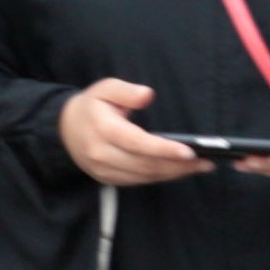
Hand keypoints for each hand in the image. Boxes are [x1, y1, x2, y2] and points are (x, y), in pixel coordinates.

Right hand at [59, 77, 202, 186]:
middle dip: (178, 165)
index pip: (137, 143)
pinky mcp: (108, 179)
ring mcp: (104, 170)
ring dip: (174, 173)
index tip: (189, 151)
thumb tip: (147, 94)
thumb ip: (126, 91)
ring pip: (145, 176)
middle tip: (206, 160)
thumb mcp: (105, 89)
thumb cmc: (92, 106)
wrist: (64, 130)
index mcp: (103, 129)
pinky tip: (179, 169)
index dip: (163, 149)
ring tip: (200, 166)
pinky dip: (162, 176)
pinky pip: (140, 181)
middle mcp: (102, 154)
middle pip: (145, 165)